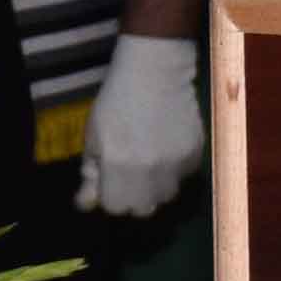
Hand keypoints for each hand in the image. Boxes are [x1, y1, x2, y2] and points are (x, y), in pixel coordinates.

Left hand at [73, 30, 204, 217]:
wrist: (155, 72)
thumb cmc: (116, 100)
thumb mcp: (93, 135)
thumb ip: (91, 171)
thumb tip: (86, 204)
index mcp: (118, 166)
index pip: (115, 207)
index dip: (110, 195)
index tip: (109, 181)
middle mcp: (149, 172)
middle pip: (143, 209)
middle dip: (133, 197)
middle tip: (130, 175)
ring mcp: (175, 165)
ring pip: (166, 195)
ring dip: (156, 186)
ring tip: (151, 161)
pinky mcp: (194, 155)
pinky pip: (184, 177)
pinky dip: (175, 170)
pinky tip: (167, 147)